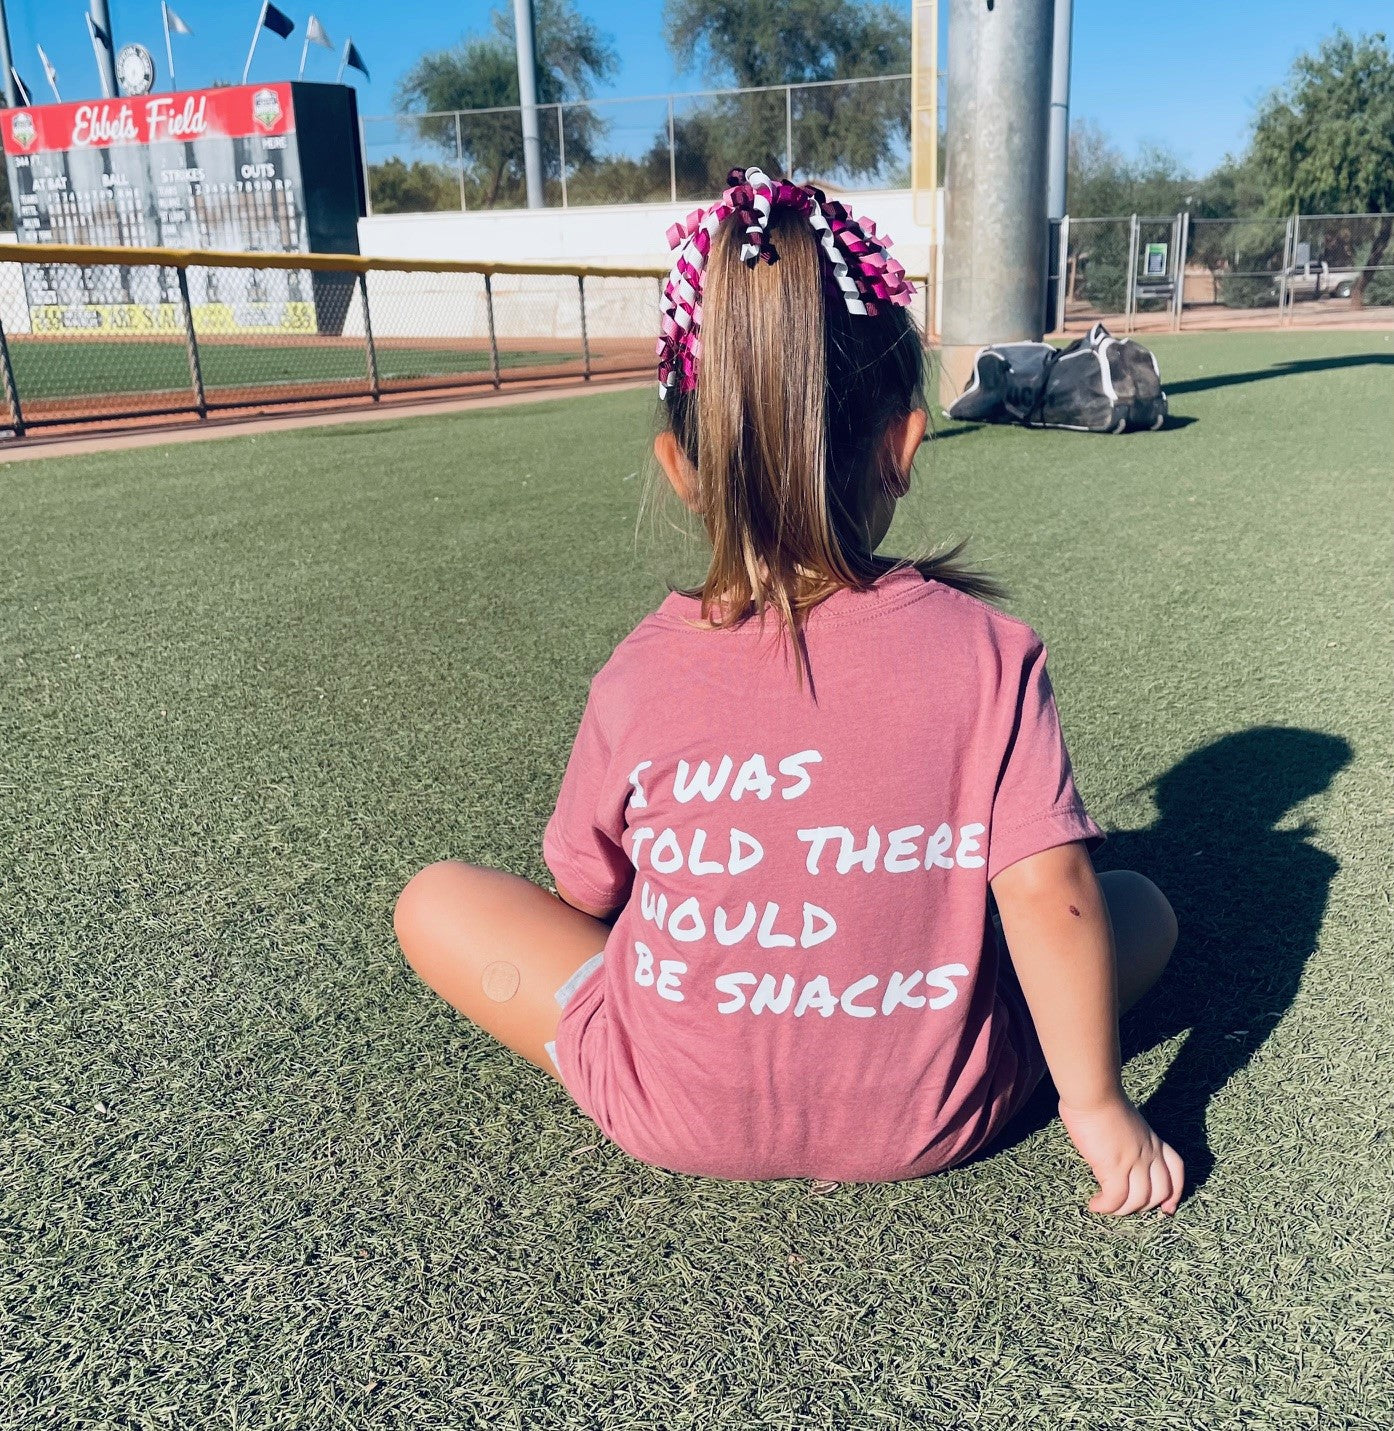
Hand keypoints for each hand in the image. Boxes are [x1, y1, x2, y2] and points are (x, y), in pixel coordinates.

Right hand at [1057, 1095, 1184, 1215]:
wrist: (1093, 1092)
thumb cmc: (1100, 1098)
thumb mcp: (1126, 1120)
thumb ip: (1128, 1137)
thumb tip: (1114, 1149)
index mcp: (1153, 1140)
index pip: (1176, 1170)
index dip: (1175, 1193)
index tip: (1167, 1208)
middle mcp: (1149, 1153)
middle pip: (1160, 1192)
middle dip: (1144, 1206)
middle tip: (1125, 1207)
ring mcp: (1134, 1162)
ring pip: (1138, 1200)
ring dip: (1122, 1210)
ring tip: (1106, 1207)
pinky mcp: (1114, 1167)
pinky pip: (1116, 1198)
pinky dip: (1106, 1207)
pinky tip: (1094, 1205)